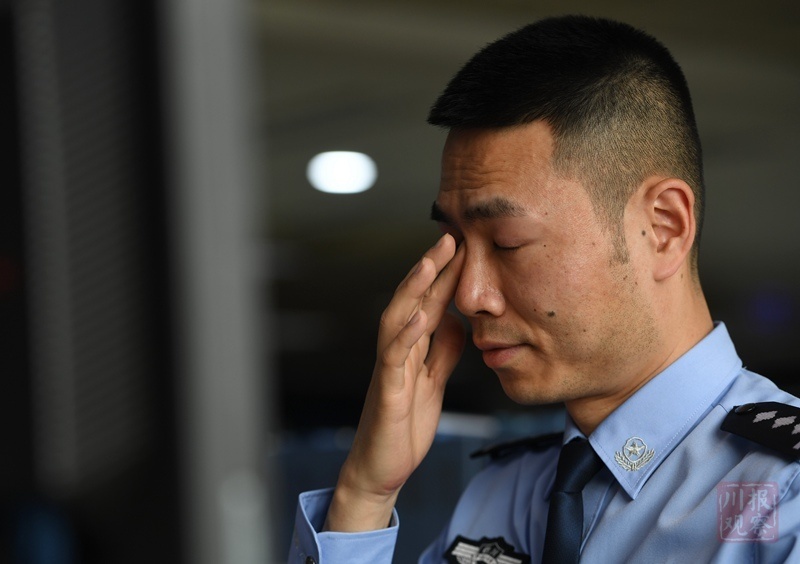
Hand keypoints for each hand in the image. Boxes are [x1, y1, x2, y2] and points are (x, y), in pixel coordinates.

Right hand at [324, 233, 465, 531]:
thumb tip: (457, 320)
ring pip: (396, 320)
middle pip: (412, 301)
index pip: (429, 303)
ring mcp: (389, 369)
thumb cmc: (404, 425)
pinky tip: (418, 316)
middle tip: (450, 236)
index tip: (465, 244)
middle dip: (430, 268)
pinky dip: (404, 335)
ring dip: (412, 290)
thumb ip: (443, 351)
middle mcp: (397, 351)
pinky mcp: (386, 392)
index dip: (445, 275)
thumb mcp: (434, 382)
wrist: (382, 468)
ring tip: (429, 263)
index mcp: (412, 348)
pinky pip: (393, 359)